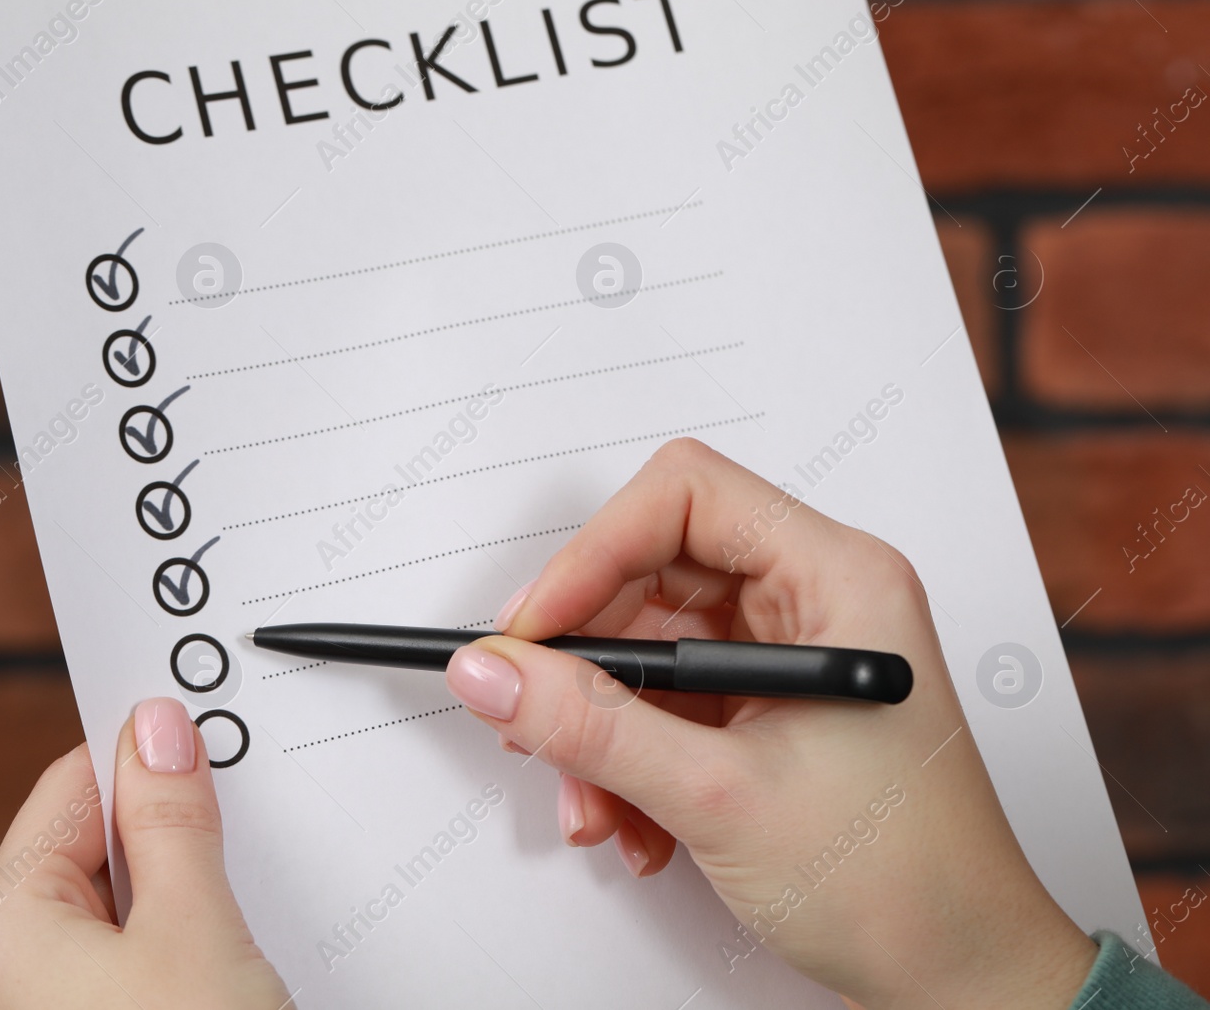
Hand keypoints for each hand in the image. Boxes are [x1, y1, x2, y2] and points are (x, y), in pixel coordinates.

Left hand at [0, 699, 290, 1009]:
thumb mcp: (192, 929)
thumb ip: (172, 821)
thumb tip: (157, 730)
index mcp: (2, 925)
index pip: (75, 785)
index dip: (151, 756)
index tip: (209, 736)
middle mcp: (5, 964)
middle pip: (98, 842)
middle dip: (173, 830)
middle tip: (240, 830)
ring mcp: (45, 999)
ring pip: (124, 901)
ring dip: (185, 891)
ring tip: (239, 911)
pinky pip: (134, 952)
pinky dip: (183, 941)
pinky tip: (228, 956)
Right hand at [444, 439, 1095, 1009]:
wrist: (961, 979)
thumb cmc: (908, 884)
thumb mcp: (724, 797)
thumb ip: (593, 727)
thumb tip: (498, 672)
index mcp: (838, 580)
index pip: (686, 498)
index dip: (595, 551)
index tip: (536, 627)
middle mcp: (813, 604)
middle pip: (651, 575)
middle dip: (587, 662)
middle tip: (535, 714)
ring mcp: (785, 661)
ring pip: (646, 651)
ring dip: (600, 731)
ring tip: (598, 803)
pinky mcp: (763, 714)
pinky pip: (663, 706)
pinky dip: (629, 762)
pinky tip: (636, 824)